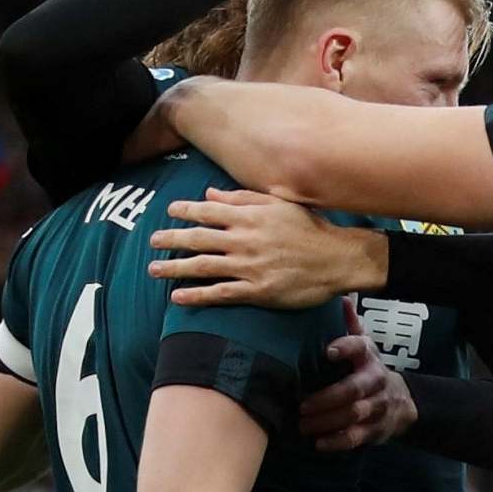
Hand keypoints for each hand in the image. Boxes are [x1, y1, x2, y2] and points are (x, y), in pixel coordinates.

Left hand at [150, 188, 388, 308]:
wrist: (340, 259)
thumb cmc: (312, 229)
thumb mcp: (279, 205)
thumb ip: (243, 199)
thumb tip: (210, 194)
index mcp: (250, 217)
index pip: (207, 211)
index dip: (184, 211)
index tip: (169, 212)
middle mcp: (246, 241)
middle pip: (197, 239)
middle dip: (171, 240)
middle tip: (152, 242)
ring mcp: (250, 267)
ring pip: (203, 266)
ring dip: (175, 268)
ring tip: (154, 270)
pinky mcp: (258, 291)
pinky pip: (221, 293)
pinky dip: (197, 295)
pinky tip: (178, 296)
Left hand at [301, 300, 417, 451]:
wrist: (404, 403)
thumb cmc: (370, 371)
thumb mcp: (365, 348)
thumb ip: (351, 327)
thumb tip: (341, 297)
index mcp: (369, 358)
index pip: (361, 347)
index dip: (347, 347)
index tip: (328, 351)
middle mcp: (376, 381)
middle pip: (354, 390)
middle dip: (328, 399)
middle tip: (302, 406)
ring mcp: (378, 408)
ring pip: (354, 415)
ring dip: (327, 422)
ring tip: (303, 426)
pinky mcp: (376, 430)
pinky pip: (357, 438)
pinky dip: (338, 442)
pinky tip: (319, 443)